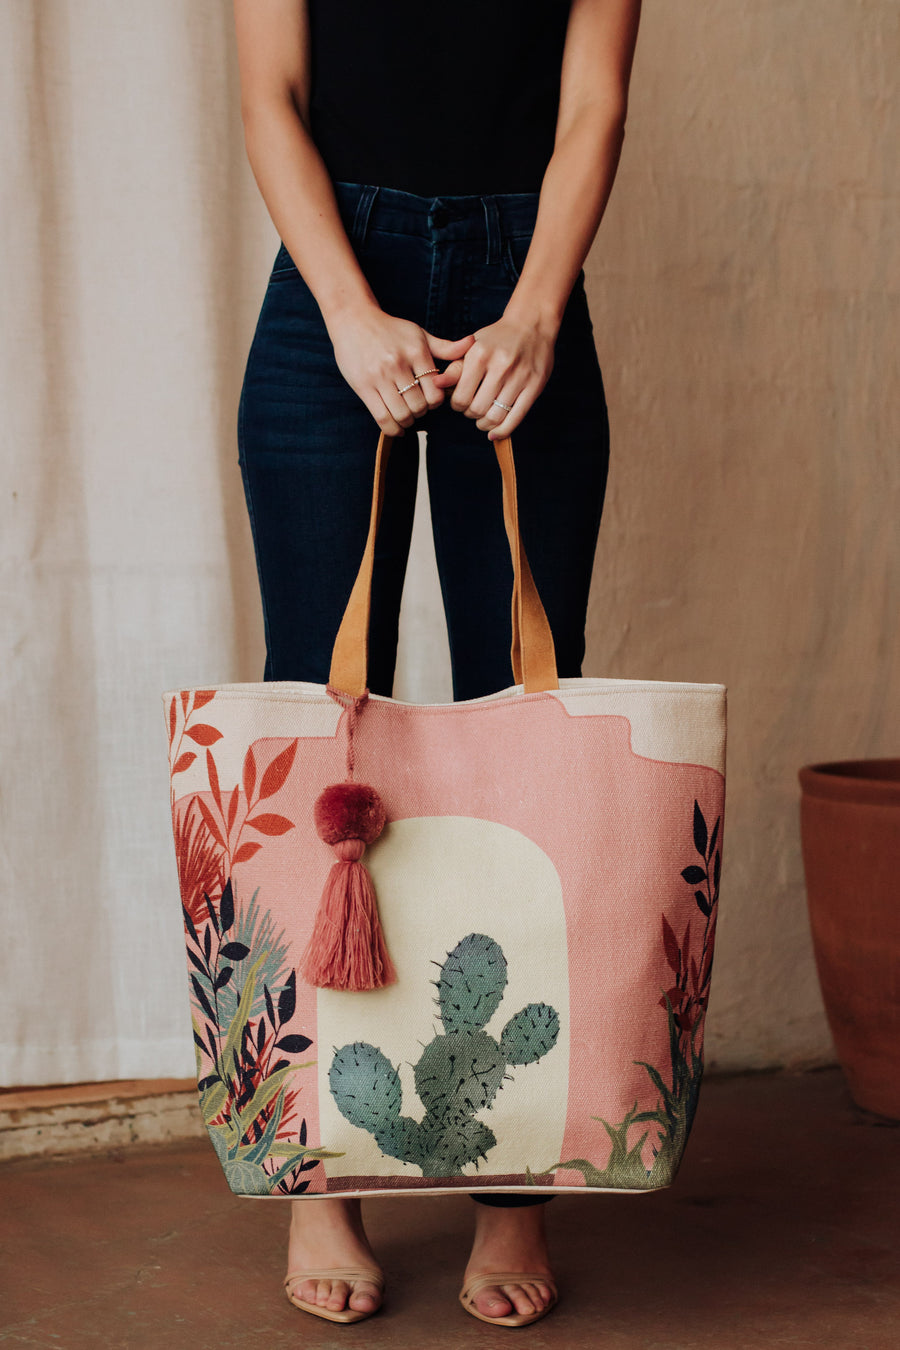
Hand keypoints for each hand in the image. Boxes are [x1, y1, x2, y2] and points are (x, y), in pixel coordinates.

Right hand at [328, 304, 474, 435]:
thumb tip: (472, 343)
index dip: (436, 402)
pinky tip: (396, 428)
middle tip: (418, 409)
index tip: (431, 400)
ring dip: (407, 421)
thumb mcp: (419, 334)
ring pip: (401, 414)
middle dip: (422, 413)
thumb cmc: (390, 329)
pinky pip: (381, 418)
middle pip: (419, 406)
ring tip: (407, 416)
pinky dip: (392, 429)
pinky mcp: (363, 386)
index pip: (435, 391)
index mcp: (416, 352)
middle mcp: (398, 364)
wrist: (354, 320)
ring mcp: (379, 377)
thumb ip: (445, 346)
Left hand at [432, 312, 556, 438]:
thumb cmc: (497, 338)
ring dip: (486, 424)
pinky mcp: (535, 385)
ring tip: (483, 421)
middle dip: (471, 415)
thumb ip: (455, 367)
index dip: (457, 406)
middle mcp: (500, 365)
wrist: (532, 324)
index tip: (460, 403)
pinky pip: (516, 417)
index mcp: (480, 355)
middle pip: (478, 409)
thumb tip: (436, 384)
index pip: (461, 397)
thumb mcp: (473, 347)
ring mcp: (519, 376)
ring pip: (496, 416)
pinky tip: (495, 432)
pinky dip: (503, 430)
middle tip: (473, 411)